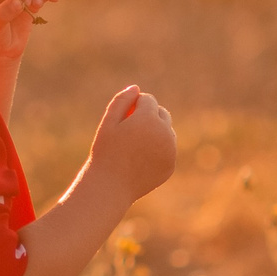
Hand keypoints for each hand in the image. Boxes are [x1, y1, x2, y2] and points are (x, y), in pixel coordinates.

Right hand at [86, 85, 176, 200]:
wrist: (110, 186)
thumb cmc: (105, 152)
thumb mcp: (108, 123)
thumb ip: (122, 101)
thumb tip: (137, 88)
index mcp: (148, 119)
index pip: (149, 100)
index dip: (135, 104)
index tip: (124, 115)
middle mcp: (164, 133)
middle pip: (162, 113)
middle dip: (150, 115)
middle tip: (131, 128)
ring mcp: (170, 150)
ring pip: (167, 131)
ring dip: (155, 131)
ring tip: (135, 143)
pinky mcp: (171, 165)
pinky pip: (167, 149)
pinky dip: (158, 150)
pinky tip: (140, 158)